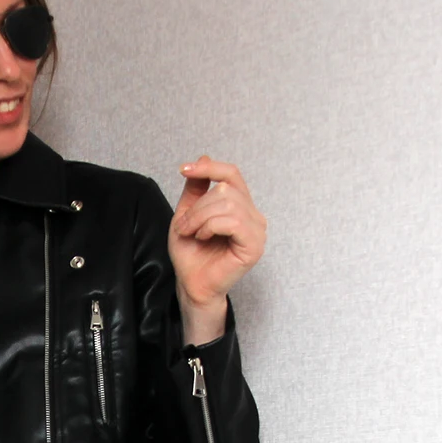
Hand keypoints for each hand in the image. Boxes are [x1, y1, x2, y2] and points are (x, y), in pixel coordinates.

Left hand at [168, 156, 266, 338]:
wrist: (191, 284)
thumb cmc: (191, 255)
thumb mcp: (187, 214)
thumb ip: (196, 189)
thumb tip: (204, 158)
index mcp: (240, 206)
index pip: (232, 174)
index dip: (209, 167)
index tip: (184, 169)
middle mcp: (253, 215)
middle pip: (226, 190)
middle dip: (198, 206)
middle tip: (184, 226)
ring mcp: (257, 230)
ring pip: (228, 204)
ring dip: (200, 217)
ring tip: (191, 233)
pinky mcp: (255, 245)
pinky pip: (233, 221)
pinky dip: (211, 226)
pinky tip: (204, 238)